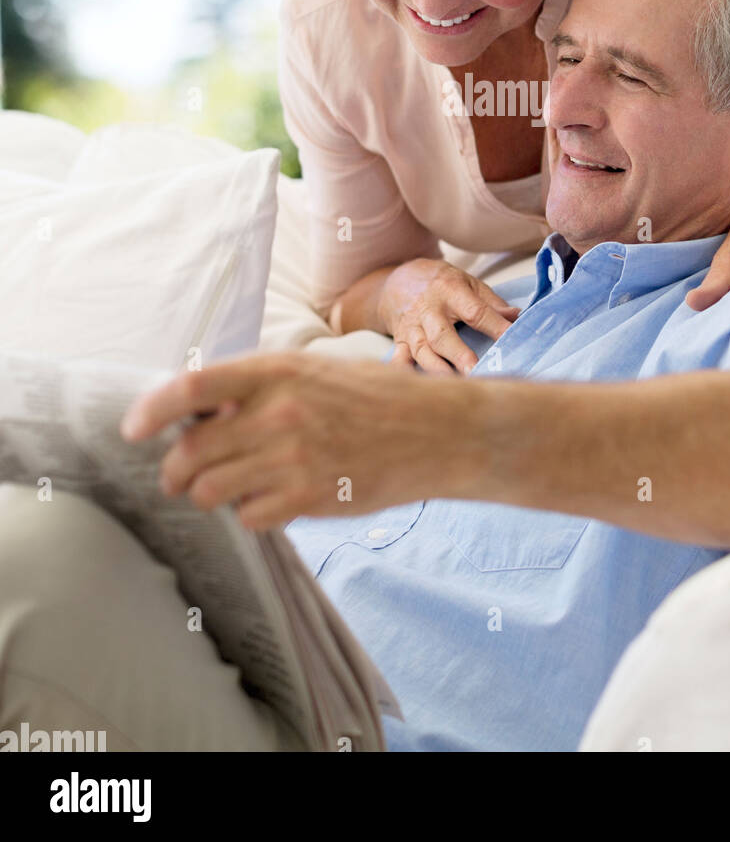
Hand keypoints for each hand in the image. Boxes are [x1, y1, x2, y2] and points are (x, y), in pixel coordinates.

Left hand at [119, 351, 473, 529]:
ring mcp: (292, 457)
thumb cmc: (376, 398)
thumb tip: (200, 414)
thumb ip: (260, 388)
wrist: (437, 432)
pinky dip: (249, 514)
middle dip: (176, 470)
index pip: (190, 388)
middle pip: (190, 451)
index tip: (133, 430)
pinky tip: (269, 502)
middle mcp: (278, 412)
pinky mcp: (309, 497)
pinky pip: (248, 517)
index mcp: (277, 372)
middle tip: (180, 477)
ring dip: (210, 495)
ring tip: (228, 489)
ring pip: (211, 490)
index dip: (151, 411)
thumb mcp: (315, 371)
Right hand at [378, 258, 519, 374]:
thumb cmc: (441, 283)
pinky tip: (415, 388)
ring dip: (436, 370)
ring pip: (421, 351)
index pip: (475, 311)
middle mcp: (428, 309)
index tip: (511, 341)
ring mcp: (411, 327)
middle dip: (459, 356)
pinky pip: (399, 359)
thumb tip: (518, 318)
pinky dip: (403, 373)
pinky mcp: (399, 340)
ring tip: (453, 387)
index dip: (495, 327)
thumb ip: (492, 302)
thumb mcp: (468, 282)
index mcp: (450, 290)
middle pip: (442, 335)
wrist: (398, 279)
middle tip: (476, 373)